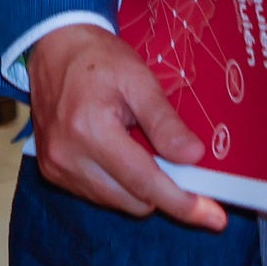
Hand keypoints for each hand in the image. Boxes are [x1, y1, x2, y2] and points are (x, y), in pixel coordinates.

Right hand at [24, 23, 227, 230]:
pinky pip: (98, 194)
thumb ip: (165, 121)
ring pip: (117, 202)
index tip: (215, 218)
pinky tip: (118, 153)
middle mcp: (68, 157)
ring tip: (139, 146)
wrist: (54, 47)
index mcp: (90, 129)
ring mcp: (56, 167)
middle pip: (133, 201)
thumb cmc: (99, 58)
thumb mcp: (139, 79)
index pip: (144, 181)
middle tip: (178, 164)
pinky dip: (117, 183)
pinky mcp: (52, 172)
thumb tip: (194, 157)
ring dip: (139, 188)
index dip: (182, 203)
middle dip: (163, 190)